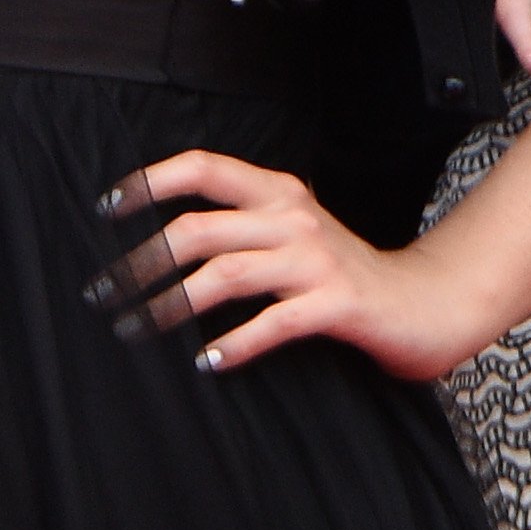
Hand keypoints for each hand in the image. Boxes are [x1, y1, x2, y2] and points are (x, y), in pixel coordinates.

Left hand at [85, 152, 497, 384]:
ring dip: (171, 305)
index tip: (106, 209)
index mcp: (278, 192)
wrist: (426, 304)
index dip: (149, 183)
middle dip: (141, 263)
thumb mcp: (290, 234)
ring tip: (138, 328)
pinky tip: (207, 362)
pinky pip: (273, 322)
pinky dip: (234, 344)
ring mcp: (316, 261)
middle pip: (198, 230)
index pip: (202, 167)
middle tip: (104, 294)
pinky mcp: (337, 304)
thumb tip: (159, 241)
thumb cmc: (342, 275)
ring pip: (225, 274)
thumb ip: (240, 226)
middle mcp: (294, 217)